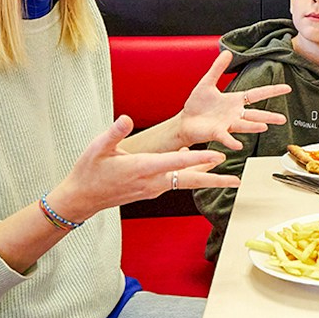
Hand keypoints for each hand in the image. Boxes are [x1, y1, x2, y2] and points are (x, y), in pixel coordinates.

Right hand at [53, 116, 234, 220]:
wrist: (82, 198)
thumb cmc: (89, 171)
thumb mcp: (97, 148)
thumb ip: (114, 133)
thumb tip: (126, 119)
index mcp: (142, 168)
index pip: (176, 162)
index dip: (198, 158)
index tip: (218, 156)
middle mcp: (152, 181)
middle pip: (190, 180)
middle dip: (214, 180)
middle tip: (237, 181)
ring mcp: (153, 188)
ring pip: (185, 182)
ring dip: (207, 179)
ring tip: (229, 178)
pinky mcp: (151, 190)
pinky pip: (175, 182)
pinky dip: (189, 175)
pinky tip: (195, 164)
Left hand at [174, 50, 289, 149]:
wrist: (184, 122)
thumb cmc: (196, 105)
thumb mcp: (207, 83)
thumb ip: (218, 68)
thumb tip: (227, 52)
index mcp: (235, 101)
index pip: (257, 94)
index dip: (272, 91)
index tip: (287, 88)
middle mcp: (234, 114)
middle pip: (255, 114)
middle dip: (269, 116)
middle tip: (283, 119)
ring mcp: (226, 125)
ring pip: (243, 125)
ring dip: (253, 127)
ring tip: (264, 127)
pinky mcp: (216, 133)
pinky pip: (226, 137)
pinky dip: (232, 141)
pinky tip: (238, 145)